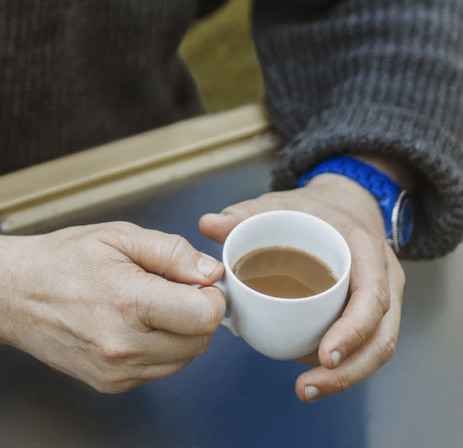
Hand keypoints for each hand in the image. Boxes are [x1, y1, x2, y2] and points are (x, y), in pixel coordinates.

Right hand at [0, 221, 225, 392]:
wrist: (14, 294)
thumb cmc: (62, 259)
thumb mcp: (117, 236)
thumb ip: (170, 252)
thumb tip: (209, 270)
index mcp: (128, 302)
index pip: (204, 317)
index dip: (211, 296)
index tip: (199, 281)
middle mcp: (124, 345)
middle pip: (199, 342)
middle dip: (197, 313)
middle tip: (172, 287)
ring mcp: (117, 371)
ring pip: (182, 360)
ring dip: (179, 333)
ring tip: (148, 303)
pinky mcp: (111, 385)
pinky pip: (157, 370)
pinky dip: (158, 348)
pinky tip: (133, 323)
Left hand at [198, 174, 404, 401]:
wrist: (344, 205)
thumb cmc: (313, 209)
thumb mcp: (282, 203)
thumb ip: (246, 213)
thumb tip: (208, 224)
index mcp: (366, 248)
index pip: (373, 296)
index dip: (353, 330)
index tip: (324, 354)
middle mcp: (384, 277)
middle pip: (381, 335)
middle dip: (348, 370)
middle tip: (306, 386)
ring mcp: (384, 298)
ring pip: (378, 348)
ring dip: (345, 377)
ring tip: (306, 388)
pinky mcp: (373, 314)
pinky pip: (367, 346)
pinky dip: (344, 367)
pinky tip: (314, 376)